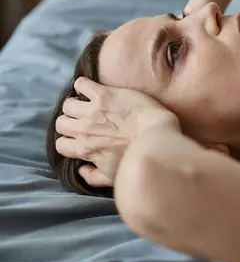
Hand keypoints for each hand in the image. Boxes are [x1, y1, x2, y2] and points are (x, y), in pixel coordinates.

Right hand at [55, 77, 178, 187]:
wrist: (156, 138)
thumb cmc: (138, 158)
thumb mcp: (113, 177)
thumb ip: (93, 177)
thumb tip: (81, 170)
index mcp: (85, 149)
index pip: (61, 145)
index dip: (69, 140)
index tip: (79, 137)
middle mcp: (84, 130)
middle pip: (60, 123)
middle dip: (70, 122)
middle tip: (84, 120)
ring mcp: (93, 111)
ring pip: (68, 104)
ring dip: (76, 104)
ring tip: (88, 104)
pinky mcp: (104, 94)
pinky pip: (82, 84)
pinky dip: (83, 85)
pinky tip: (92, 89)